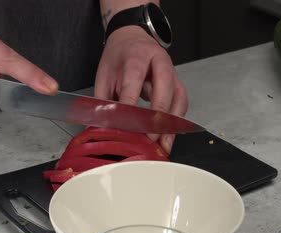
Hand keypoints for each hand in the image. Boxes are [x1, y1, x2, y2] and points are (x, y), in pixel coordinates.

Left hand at [94, 26, 187, 152]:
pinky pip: (181, 104)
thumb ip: (103, 99)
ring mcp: (172, 73)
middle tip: (149, 137)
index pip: (134, 81)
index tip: (126, 125)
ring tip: (163, 145)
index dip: (130, 104)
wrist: (132, 39)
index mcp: (136, 56)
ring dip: (171, 124)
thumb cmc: (119, 57)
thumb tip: (99, 127)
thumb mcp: (105, 74)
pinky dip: (176, 123)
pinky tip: (168, 137)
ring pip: (178, 98)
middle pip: (164, 88)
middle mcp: (159, 62)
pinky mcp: (177, 84)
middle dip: (158, 115)